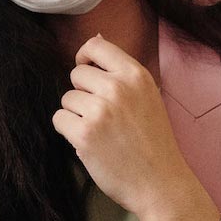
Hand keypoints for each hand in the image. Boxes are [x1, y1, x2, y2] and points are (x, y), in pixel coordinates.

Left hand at [52, 34, 204, 218]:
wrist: (160, 182)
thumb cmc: (153, 141)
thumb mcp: (147, 96)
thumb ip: (121, 71)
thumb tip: (95, 38)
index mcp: (136, 75)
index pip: (96, 46)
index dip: (85, 57)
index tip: (88, 72)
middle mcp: (118, 88)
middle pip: (77, 75)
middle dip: (83, 93)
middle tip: (102, 115)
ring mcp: (100, 111)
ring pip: (67, 99)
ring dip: (76, 114)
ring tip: (100, 131)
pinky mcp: (84, 134)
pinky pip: (59, 119)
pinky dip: (69, 131)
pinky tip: (89, 143)